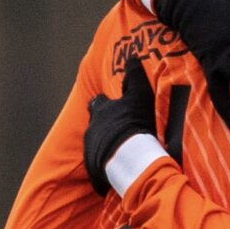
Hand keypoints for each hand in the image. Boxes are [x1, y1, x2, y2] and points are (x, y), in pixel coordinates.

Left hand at [83, 54, 160, 195]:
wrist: (127, 156)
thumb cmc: (133, 122)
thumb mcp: (138, 95)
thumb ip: (135, 76)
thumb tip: (131, 56)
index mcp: (101, 111)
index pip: (98, 103)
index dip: (103, 104)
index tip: (110, 106)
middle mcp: (92, 129)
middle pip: (94, 126)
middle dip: (103, 129)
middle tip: (116, 133)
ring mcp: (91, 151)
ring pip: (96, 148)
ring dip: (106, 149)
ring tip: (121, 155)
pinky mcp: (94, 171)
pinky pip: (99, 171)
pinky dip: (107, 170)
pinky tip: (119, 173)